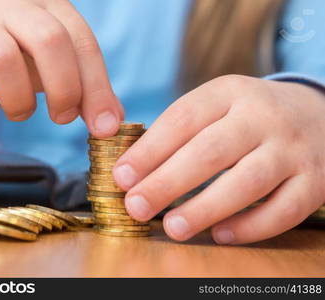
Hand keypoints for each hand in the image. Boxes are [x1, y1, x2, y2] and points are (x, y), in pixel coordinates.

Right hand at [0, 0, 122, 136]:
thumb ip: (86, 88)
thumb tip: (110, 123)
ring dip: (19, 101)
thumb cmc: (17, 53)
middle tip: (62, 117)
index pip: (82, 42)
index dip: (97, 88)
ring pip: (2, 59)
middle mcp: (10, 6)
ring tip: (19, 111)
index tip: (103, 127)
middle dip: (64, 89)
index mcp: (48, 7)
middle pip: (49, 40)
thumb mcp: (55, 63)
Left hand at [113, 75, 324, 243]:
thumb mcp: (218, 105)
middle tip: (136, 207)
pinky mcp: (315, 180)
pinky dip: (250, 227)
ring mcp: (292, 148)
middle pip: (210, 151)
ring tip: (173, 227)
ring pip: (247, 181)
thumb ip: (179, 129)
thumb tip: (132, 170)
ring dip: (205, 208)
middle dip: (168, 182)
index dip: (149, 150)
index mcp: (230, 92)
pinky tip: (220, 234)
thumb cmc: (248, 117)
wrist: (316, 113)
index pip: (183, 118)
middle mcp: (263, 116)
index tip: (122, 176)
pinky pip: (283, 209)